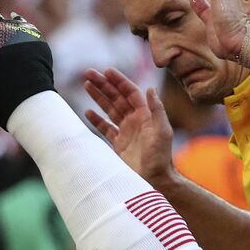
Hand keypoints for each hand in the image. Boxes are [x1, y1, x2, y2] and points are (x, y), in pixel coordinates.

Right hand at [84, 67, 175, 183]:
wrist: (155, 179)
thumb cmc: (161, 156)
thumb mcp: (162, 131)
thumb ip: (156, 110)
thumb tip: (150, 88)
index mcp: (146, 115)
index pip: (130, 93)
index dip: (119, 81)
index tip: (107, 71)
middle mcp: (136, 121)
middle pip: (117, 98)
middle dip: (104, 85)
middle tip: (89, 73)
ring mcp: (126, 131)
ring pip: (109, 109)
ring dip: (98, 97)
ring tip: (86, 84)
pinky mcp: (118, 144)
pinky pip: (105, 128)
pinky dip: (96, 120)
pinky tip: (87, 111)